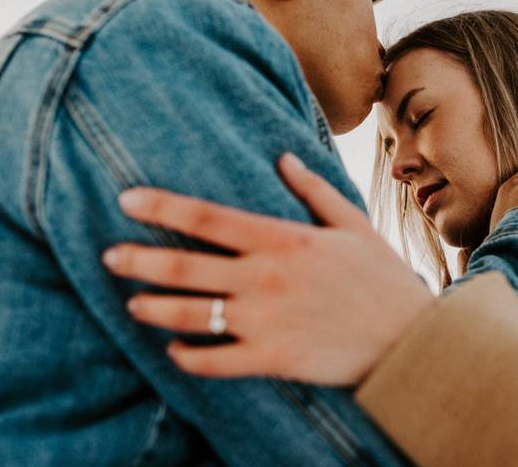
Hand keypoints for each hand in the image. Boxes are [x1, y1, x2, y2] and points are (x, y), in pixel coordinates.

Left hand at [103, 153, 434, 385]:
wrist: (409, 338)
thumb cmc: (383, 277)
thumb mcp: (353, 224)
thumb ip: (314, 190)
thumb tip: (283, 157)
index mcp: (283, 239)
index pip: (208, 218)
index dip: (161, 207)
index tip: (126, 200)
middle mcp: (265, 278)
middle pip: (185, 267)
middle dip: (139, 260)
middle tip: (108, 256)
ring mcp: (265, 321)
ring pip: (191, 315)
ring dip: (153, 309)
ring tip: (131, 304)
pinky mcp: (271, 359)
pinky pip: (216, 361)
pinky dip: (188, 357)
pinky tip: (174, 352)